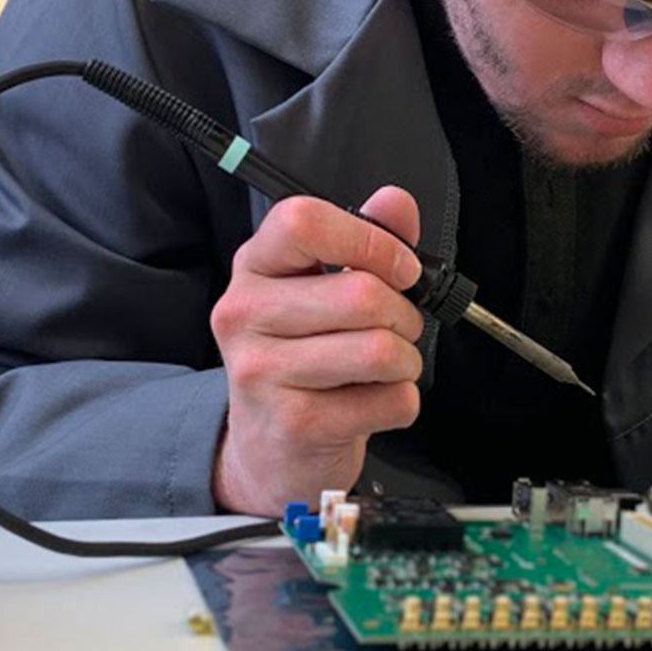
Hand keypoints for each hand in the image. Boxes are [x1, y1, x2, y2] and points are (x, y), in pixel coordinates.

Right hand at [209, 187, 425, 514]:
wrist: (269, 448)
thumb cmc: (302, 359)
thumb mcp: (322, 290)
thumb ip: (364, 240)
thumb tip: (396, 202)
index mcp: (254, 268)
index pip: (304, 221)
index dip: (372, 240)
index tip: (400, 267)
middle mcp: (245, 315)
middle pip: (360, 294)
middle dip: (403, 315)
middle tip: (396, 330)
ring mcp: (263, 371)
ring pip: (380, 349)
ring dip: (406, 361)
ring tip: (385, 367)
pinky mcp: (295, 424)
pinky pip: (390, 400)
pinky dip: (400, 402)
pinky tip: (371, 403)